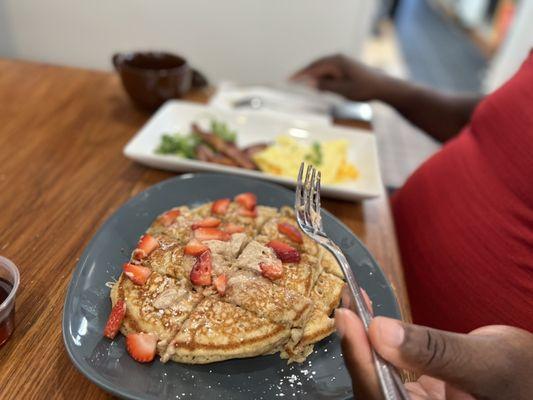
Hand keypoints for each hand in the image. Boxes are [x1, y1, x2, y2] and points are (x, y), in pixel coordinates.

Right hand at [291, 54, 388, 100]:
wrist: (382, 86)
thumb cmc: (364, 89)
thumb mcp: (343, 90)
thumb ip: (326, 86)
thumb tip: (311, 83)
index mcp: (336, 62)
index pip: (313, 69)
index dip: (300, 75)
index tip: (289, 81)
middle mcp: (337, 59)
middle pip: (315, 65)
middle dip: (303, 73)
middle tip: (290, 81)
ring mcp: (341, 61)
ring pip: (320, 67)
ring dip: (311, 75)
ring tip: (300, 83)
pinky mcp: (344, 66)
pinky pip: (327, 70)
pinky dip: (319, 76)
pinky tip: (316, 83)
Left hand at [334, 309, 532, 399]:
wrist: (531, 378)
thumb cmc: (525, 375)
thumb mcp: (489, 362)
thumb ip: (435, 351)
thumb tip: (379, 330)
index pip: (384, 398)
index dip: (362, 363)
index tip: (347, 320)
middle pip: (373, 390)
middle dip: (356, 348)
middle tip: (345, 305)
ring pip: (375, 378)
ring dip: (360, 341)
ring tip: (351, 303)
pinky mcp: (413, 393)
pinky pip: (385, 368)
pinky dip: (373, 340)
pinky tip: (365, 314)